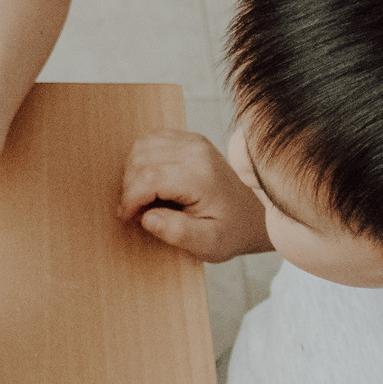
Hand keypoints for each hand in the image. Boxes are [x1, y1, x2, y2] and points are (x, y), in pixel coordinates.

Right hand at [118, 129, 272, 262]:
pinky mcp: (190, 138)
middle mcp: (197, 152)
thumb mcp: (209, 244)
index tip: (128, 217)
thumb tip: (147, 218)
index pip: (149, 178)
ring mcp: (193, 141)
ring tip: (144, 196)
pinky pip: (150, 140)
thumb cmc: (231, 231)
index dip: (130, 199)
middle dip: (130, 187)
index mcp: (201, 177)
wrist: (254, 212)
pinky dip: (142, 160)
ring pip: (141, 147)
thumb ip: (178, 233)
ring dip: (133, 173)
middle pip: (141, 160)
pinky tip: (151, 181)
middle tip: (137, 210)